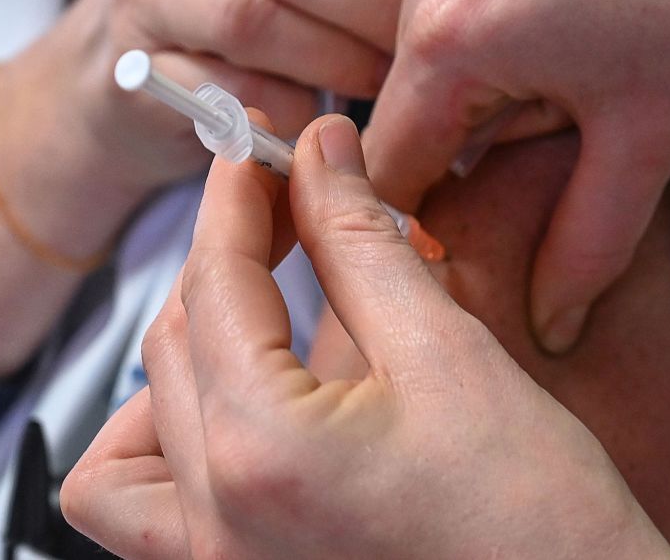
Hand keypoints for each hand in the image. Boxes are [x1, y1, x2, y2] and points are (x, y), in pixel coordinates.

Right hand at [11, 0, 414, 209]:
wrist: (111, 76)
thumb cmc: (234, 8)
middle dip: (374, 7)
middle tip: (430, 55)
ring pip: (254, 15)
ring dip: (332, 58)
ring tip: (385, 90)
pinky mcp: (136, 64)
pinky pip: (219, 86)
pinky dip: (281, 106)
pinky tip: (320, 122)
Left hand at [60, 114, 669, 559]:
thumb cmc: (540, 521)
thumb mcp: (448, 353)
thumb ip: (363, 242)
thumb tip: (323, 156)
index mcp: (262, 452)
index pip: (216, 281)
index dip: (240, 197)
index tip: (261, 148)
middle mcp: (216, 526)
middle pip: (171, 345)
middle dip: (220, 256)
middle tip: (281, 205)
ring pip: (128, 442)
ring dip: (174, 358)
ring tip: (243, 315)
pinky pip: (146, 515)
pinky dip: (163, 449)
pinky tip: (230, 414)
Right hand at [362, 0, 669, 351]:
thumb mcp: (648, 132)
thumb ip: (586, 242)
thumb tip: (549, 320)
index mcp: (450, 36)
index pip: (391, 165)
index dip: (427, 221)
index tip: (464, 247)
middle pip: (417, 102)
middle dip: (487, 132)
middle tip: (575, 118)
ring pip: (438, 47)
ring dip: (498, 75)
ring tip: (588, 55)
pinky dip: (502, 21)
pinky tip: (576, 15)